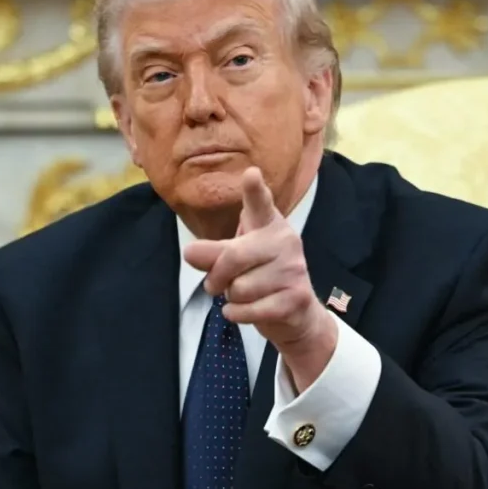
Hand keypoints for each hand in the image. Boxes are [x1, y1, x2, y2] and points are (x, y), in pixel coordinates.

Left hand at [184, 168, 335, 384]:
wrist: (296, 314)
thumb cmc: (260, 278)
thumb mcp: (235, 260)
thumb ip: (212, 253)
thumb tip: (191, 253)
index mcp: (268, 225)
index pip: (259, 204)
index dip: (254, 189)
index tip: (250, 174)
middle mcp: (286, 241)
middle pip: (232, 256)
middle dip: (216, 276)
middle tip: (214, 285)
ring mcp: (295, 269)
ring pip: (240, 288)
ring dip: (232, 299)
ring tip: (246, 296)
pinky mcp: (296, 298)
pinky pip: (249, 310)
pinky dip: (238, 315)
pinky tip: (247, 311)